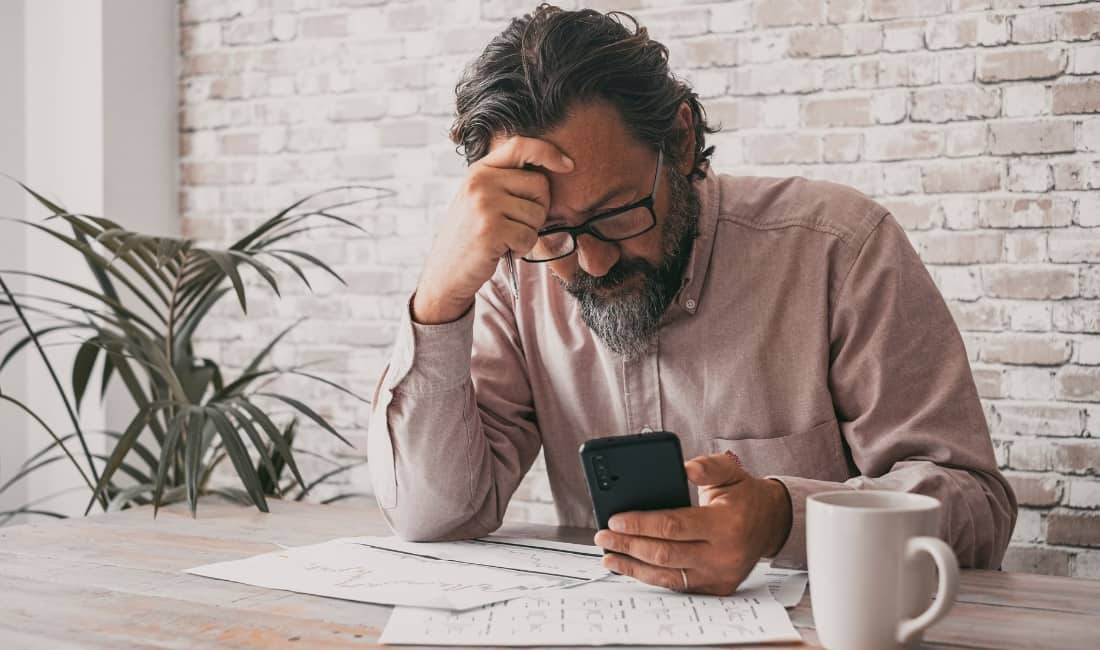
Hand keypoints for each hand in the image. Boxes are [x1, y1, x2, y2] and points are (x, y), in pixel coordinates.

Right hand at [412, 136, 573, 323]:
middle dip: (538, 209)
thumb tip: (553, 168)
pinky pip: (529, 237)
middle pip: (540, 185)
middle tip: (515, 224)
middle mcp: (480, 182)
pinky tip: (502, 250)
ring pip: (537, 214)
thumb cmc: (472, 237)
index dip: (548, 152)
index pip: (520, 146)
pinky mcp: (490, 230)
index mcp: (479, 170)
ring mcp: (484, 205)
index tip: (567, 164)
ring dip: (528, 233)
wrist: (445, 272)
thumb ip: (506, 181)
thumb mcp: (481, 199)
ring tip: (504, 239)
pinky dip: (522, 249)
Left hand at [593, 452, 792, 594]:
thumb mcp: (730, 471)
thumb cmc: (744, 496)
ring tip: (609, 555)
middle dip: (628, 545)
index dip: (640, 524)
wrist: (772, 523)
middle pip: (664, 553)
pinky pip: (677, 585)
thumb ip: (706, 466)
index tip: (614, 519)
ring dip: (633, 566)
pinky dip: (650, 576)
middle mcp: (724, 554)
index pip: (673, 526)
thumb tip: (683, 467)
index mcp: (727, 523)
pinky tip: (631, 567)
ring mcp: (720, 575)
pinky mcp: (716, 588)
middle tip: (602, 536)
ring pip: (667, 576)